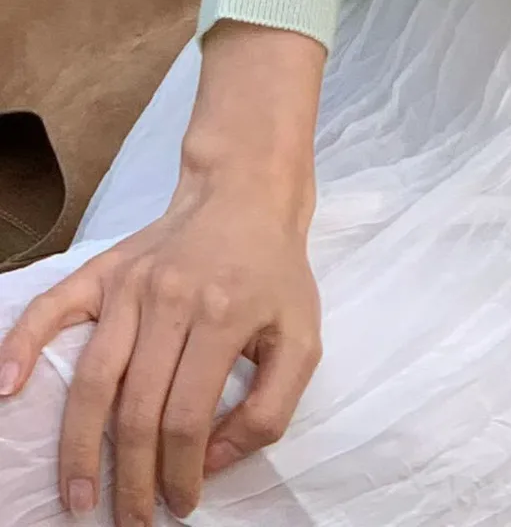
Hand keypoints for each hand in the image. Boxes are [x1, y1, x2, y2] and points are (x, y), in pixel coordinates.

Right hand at [0, 168, 319, 525]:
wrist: (245, 195)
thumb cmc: (274, 274)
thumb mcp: (302, 338)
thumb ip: (271, 408)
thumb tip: (214, 459)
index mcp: (222, 316)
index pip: (188, 417)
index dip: (182, 473)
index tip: (181, 504)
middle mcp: (169, 300)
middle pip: (136, 409)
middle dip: (129, 479)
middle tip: (129, 520)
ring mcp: (131, 285)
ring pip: (93, 379)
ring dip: (78, 447)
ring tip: (77, 497)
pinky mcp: (105, 271)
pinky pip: (53, 308)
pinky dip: (22, 345)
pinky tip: (7, 387)